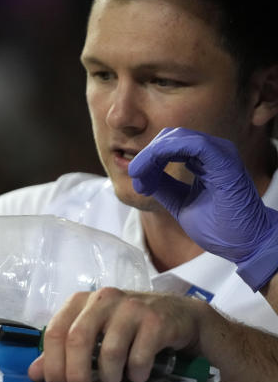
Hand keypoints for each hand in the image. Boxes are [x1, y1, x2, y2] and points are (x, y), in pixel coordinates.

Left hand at [27, 288, 203, 381]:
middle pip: (78, 341)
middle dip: (76, 375)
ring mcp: (131, 307)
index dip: (52, 364)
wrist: (179, 316)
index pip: (55, 332)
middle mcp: (103, 299)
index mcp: (81, 301)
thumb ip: (63, 352)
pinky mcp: (156, 320)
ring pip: (110, 352)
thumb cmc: (128, 329)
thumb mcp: (93, 336)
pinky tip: (138, 374)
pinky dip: (136, 374)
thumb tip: (34, 374)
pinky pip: (139, 357)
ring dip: (110, 377)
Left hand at [128, 127, 277, 290]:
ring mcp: (221, 154)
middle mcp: (214, 151)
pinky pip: (192, 144)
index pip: (169, 144)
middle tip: (135, 175)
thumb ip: (162, 186)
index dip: (148, 157)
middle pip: (170, 136)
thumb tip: (139, 175)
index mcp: (205, 159)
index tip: (137, 180)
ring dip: (151, 153)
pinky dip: (165, 152)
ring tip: (138, 174)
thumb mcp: (180, 202)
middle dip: (147, 154)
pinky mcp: (225, 162)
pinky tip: (153, 168)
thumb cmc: (219, 226)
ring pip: (177, 136)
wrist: (246, 245)